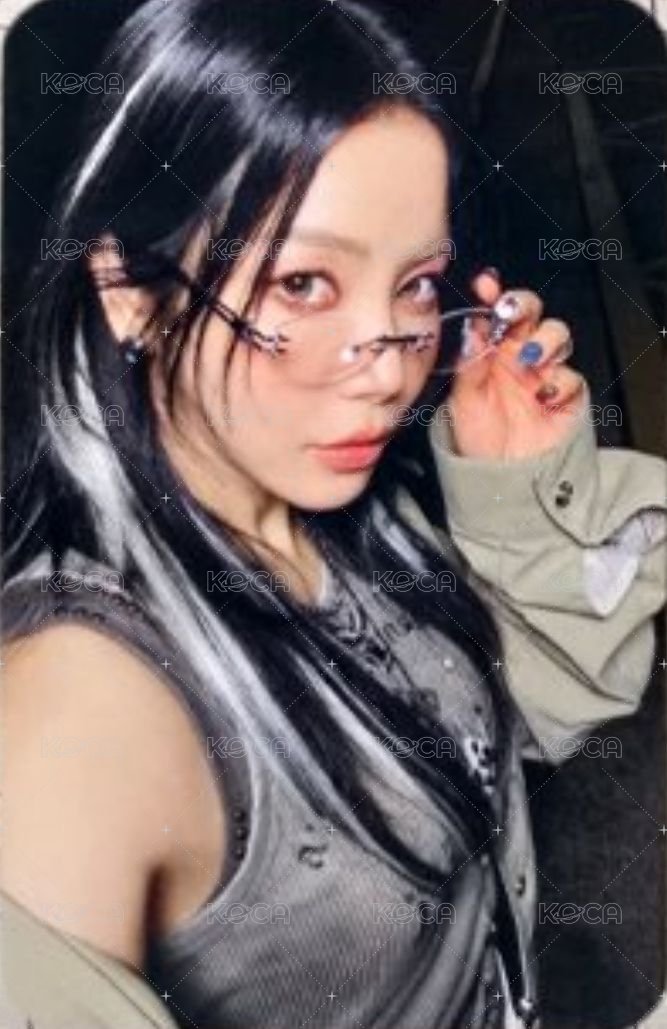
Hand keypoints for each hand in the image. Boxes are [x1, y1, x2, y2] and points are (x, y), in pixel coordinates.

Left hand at [447, 270, 587, 459]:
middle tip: (511, 314)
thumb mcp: (463, 401)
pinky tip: (542, 396)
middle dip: (524, 305)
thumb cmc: (479, 442)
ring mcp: (544, 373)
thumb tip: (471, 329)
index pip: (495, 312)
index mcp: (490, 351)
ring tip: (526, 360)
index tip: (485, 286)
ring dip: (543, 340)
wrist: (502, 480)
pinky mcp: (567, 396)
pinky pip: (572, 375)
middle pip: (531, 312)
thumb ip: (468, 365)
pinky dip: (559, 380)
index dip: (494, 294)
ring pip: (556, 334)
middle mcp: (518, 356)